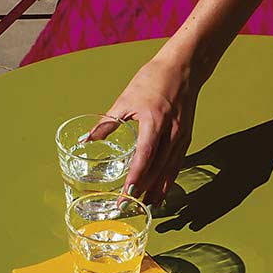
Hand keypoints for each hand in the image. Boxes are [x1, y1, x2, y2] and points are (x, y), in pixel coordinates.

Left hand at [106, 56, 197, 202]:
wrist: (184, 67)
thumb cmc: (153, 80)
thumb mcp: (126, 99)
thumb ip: (107, 123)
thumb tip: (86, 140)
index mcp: (154, 122)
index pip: (144, 156)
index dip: (136, 176)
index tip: (127, 193)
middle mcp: (171, 133)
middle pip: (157, 168)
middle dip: (143, 188)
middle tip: (129, 205)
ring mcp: (181, 136)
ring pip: (169, 169)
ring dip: (158, 188)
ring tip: (146, 205)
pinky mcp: (186, 136)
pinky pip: (177, 163)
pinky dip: (169, 178)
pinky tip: (161, 189)